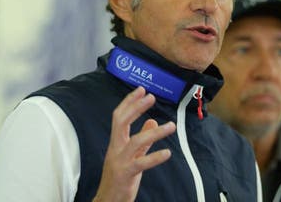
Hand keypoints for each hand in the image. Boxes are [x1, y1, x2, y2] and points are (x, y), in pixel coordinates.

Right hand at [93, 87, 176, 201]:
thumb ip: (143, 140)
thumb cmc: (120, 177)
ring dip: (155, 132)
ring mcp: (120, 161)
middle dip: (136, 107)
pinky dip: (155, 157)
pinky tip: (167, 153)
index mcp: (116, 142)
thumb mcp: (132, 155)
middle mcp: (115, 148)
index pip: (119, 117)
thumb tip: (152, 121)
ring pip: (136, 141)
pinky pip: (141, 163)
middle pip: (121, 122)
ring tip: (172, 126)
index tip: (141, 90)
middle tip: (151, 96)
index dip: (129, 102)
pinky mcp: (126, 173)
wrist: (108, 200)